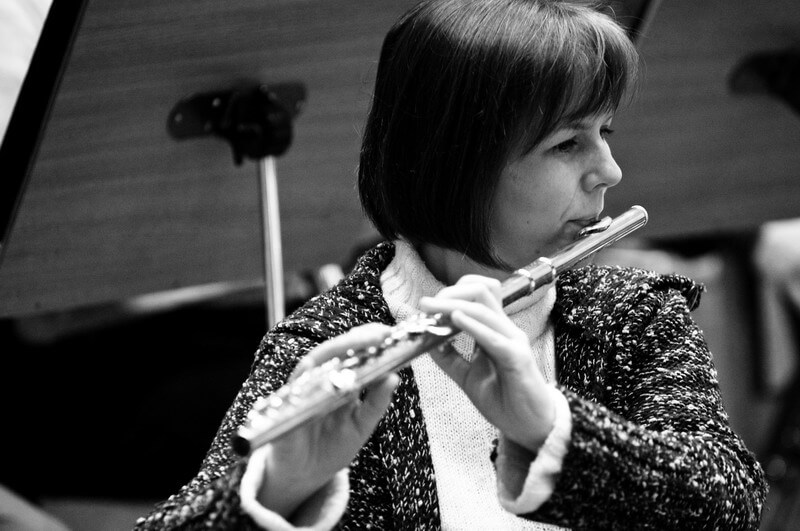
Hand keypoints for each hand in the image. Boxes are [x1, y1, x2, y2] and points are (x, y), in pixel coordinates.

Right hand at [255, 323, 398, 517]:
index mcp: (336, 380)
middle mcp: (317, 380)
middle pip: (333, 351)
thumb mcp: (362, 425)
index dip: (367, 339)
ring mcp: (299, 392)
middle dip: (355, 340)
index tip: (388, 332)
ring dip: (335, 351)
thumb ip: (376, 402)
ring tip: (359, 344)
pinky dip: (305, 380)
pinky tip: (318, 371)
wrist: (304, 476)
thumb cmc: (332, 446)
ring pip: (313, 363)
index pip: (350, 351)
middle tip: (379, 334)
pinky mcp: (283, 411)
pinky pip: (292, 393)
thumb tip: (395, 377)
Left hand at [419, 275, 554, 451]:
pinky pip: (493, 337)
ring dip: (453, 305)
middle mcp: (505, 329)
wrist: (531, 427)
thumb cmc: (505, 401)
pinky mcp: (517, 358)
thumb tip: (426, 339)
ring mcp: (513, 341)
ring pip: (483, 308)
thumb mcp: (468, 376)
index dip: (449, 294)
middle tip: (425, 304)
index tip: (425, 306)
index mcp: (494, 330)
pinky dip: (472, 326)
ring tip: (431, 309)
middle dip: (449, 293)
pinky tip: (455, 320)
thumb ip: (449, 358)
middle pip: (480, 292)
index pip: (476, 294)